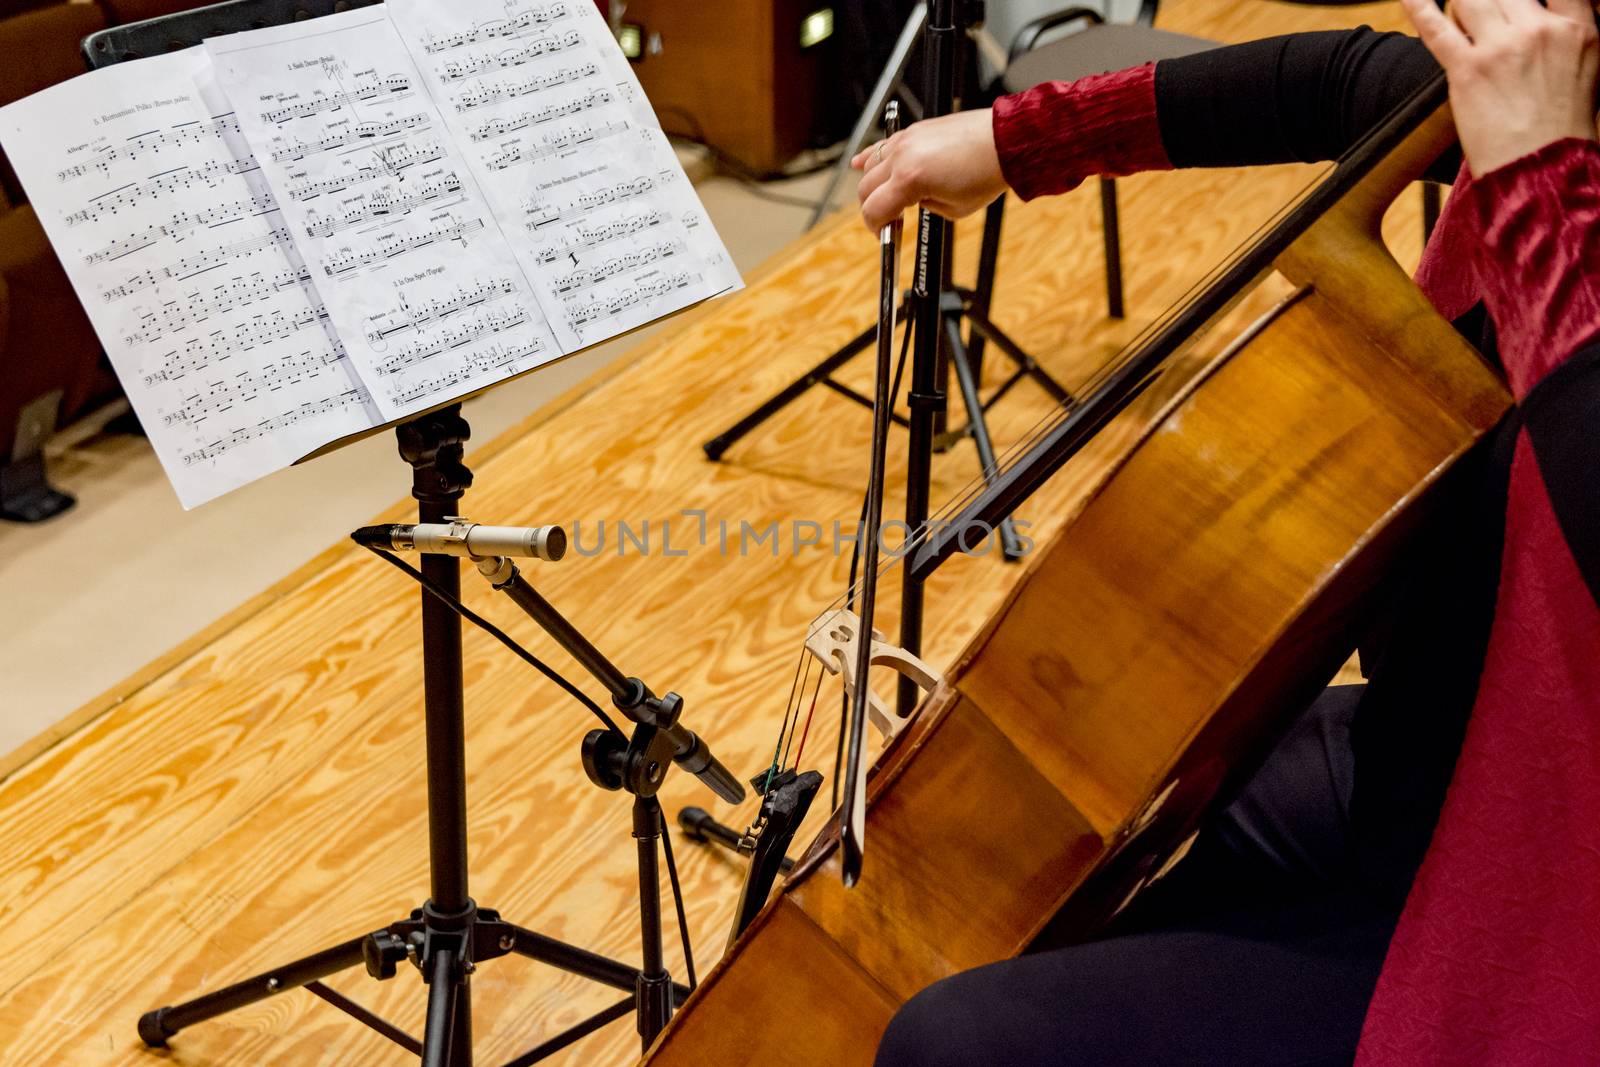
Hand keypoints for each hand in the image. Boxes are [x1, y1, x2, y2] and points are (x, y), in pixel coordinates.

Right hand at [851, 109, 1007, 231]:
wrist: (1004, 142)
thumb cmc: (985, 174)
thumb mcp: (954, 209)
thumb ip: (925, 206)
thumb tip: (912, 201)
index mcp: (909, 180)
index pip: (874, 210)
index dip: (876, 228)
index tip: (883, 234)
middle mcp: (902, 156)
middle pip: (866, 188)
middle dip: (872, 208)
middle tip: (886, 219)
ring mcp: (907, 140)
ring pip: (870, 165)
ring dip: (871, 184)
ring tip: (882, 196)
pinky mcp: (915, 130)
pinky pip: (882, 144)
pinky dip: (870, 157)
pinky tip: (859, 163)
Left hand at [1402, 0, 1598, 175]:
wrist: (1541, 171)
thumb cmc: (1562, 130)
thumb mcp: (1588, 69)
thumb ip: (1568, 33)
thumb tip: (1546, 16)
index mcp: (1577, 29)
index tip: (1514, 0)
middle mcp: (1538, 31)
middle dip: (1490, 3)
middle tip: (1483, 20)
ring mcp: (1501, 49)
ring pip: (1469, 0)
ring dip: (1462, 6)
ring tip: (1461, 20)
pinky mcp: (1467, 70)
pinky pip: (1435, 28)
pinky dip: (1417, 6)